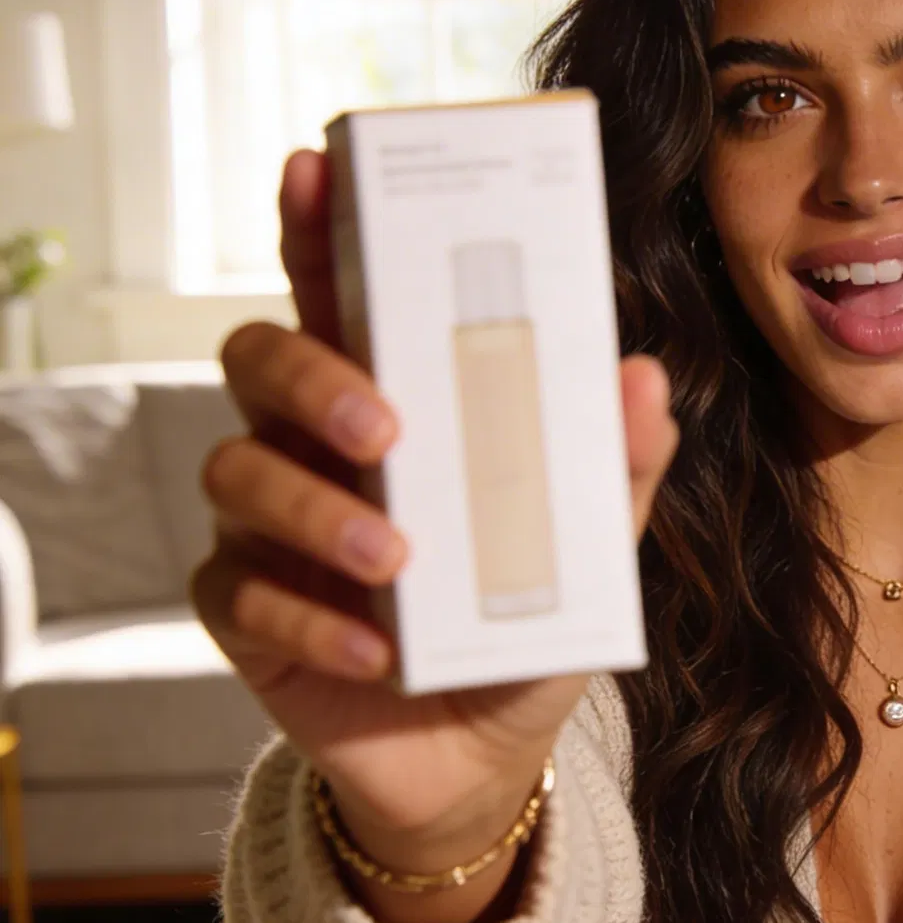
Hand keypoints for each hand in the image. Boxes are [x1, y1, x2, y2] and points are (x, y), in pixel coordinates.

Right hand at [191, 147, 676, 922]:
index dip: (316, 224)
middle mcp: (310, 443)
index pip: (336, 289)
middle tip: (385, 428)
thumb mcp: (593, 547)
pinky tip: (376, 649)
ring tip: (401, 562)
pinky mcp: (242, 611)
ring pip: (238, 469)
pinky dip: (312, 617)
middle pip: (257, 357)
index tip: (316, 167)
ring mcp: (266, 525)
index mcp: (390, 397)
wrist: (483, 755)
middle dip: (312, 377)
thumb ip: (617, 464)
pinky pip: (240, 588)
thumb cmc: (524, 624)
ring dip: (317, 510)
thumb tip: (645, 376)